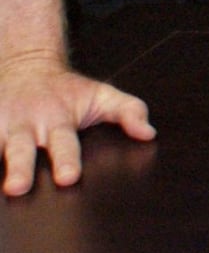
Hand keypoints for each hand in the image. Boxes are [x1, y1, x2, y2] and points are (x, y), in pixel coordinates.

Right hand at [1, 53, 154, 195]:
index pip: (64, 144)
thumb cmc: (67, 91)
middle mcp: (25, 125)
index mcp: (57, 121)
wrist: (28, 66)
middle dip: (20, 168)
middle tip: (18, 187)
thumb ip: (129, 111)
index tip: (67, 177)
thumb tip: (149, 133)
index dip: (66, 160)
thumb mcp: (101, 96)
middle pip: (21, 151)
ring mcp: (0, 126)